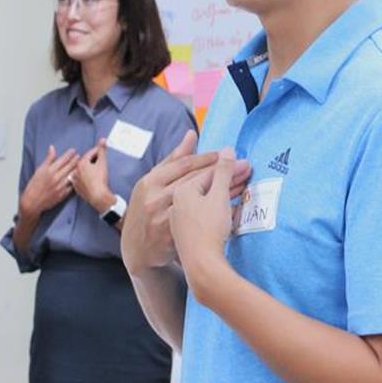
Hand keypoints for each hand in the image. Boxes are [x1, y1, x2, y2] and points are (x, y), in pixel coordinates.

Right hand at [19, 144, 77, 217]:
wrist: (32, 201)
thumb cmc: (34, 185)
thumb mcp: (39, 170)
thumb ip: (48, 159)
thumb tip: (52, 148)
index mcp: (50, 171)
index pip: (63, 160)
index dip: (69, 154)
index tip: (73, 151)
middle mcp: (56, 178)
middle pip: (69, 166)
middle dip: (75, 160)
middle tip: (79, 156)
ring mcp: (60, 187)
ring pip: (72, 175)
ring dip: (77, 169)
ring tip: (80, 165)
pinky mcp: (63, 194)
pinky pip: (72, 186)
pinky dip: (75, 180)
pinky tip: (78, 177)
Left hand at [69, 138, 113, 214]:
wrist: (98, 196)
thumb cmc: (100, 179)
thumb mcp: (102, 162)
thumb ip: (102, 150)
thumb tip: (102, 139)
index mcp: (81, 163)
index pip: (90, 154)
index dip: (97, 151)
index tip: (101, 150)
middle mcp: (76, 171)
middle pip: (84, 162)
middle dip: (91, 159)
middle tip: (97, 158)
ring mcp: (75, 180)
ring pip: (80, 171)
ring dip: (85, 169)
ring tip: (92, 168)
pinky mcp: (76, 188)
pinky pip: (79, 180)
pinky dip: (82, 178)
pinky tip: (87, 178)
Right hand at [121, 130, 250, 277]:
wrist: (137, 248)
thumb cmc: (147, 208)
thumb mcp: (154, 181)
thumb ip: (174, 159)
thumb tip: (192, 134)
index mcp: (150, 182)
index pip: (184, 164)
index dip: (207, 158)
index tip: (225, 154)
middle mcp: (155, 199)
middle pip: (196, 180)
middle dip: (223, 170)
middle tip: (243, 164)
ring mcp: (164, 218)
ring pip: (202, 199)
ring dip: (226, 189)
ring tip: (244, 179)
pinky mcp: (174, 236)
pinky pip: (202, 220)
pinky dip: (220, 210)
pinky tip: (234, 204)